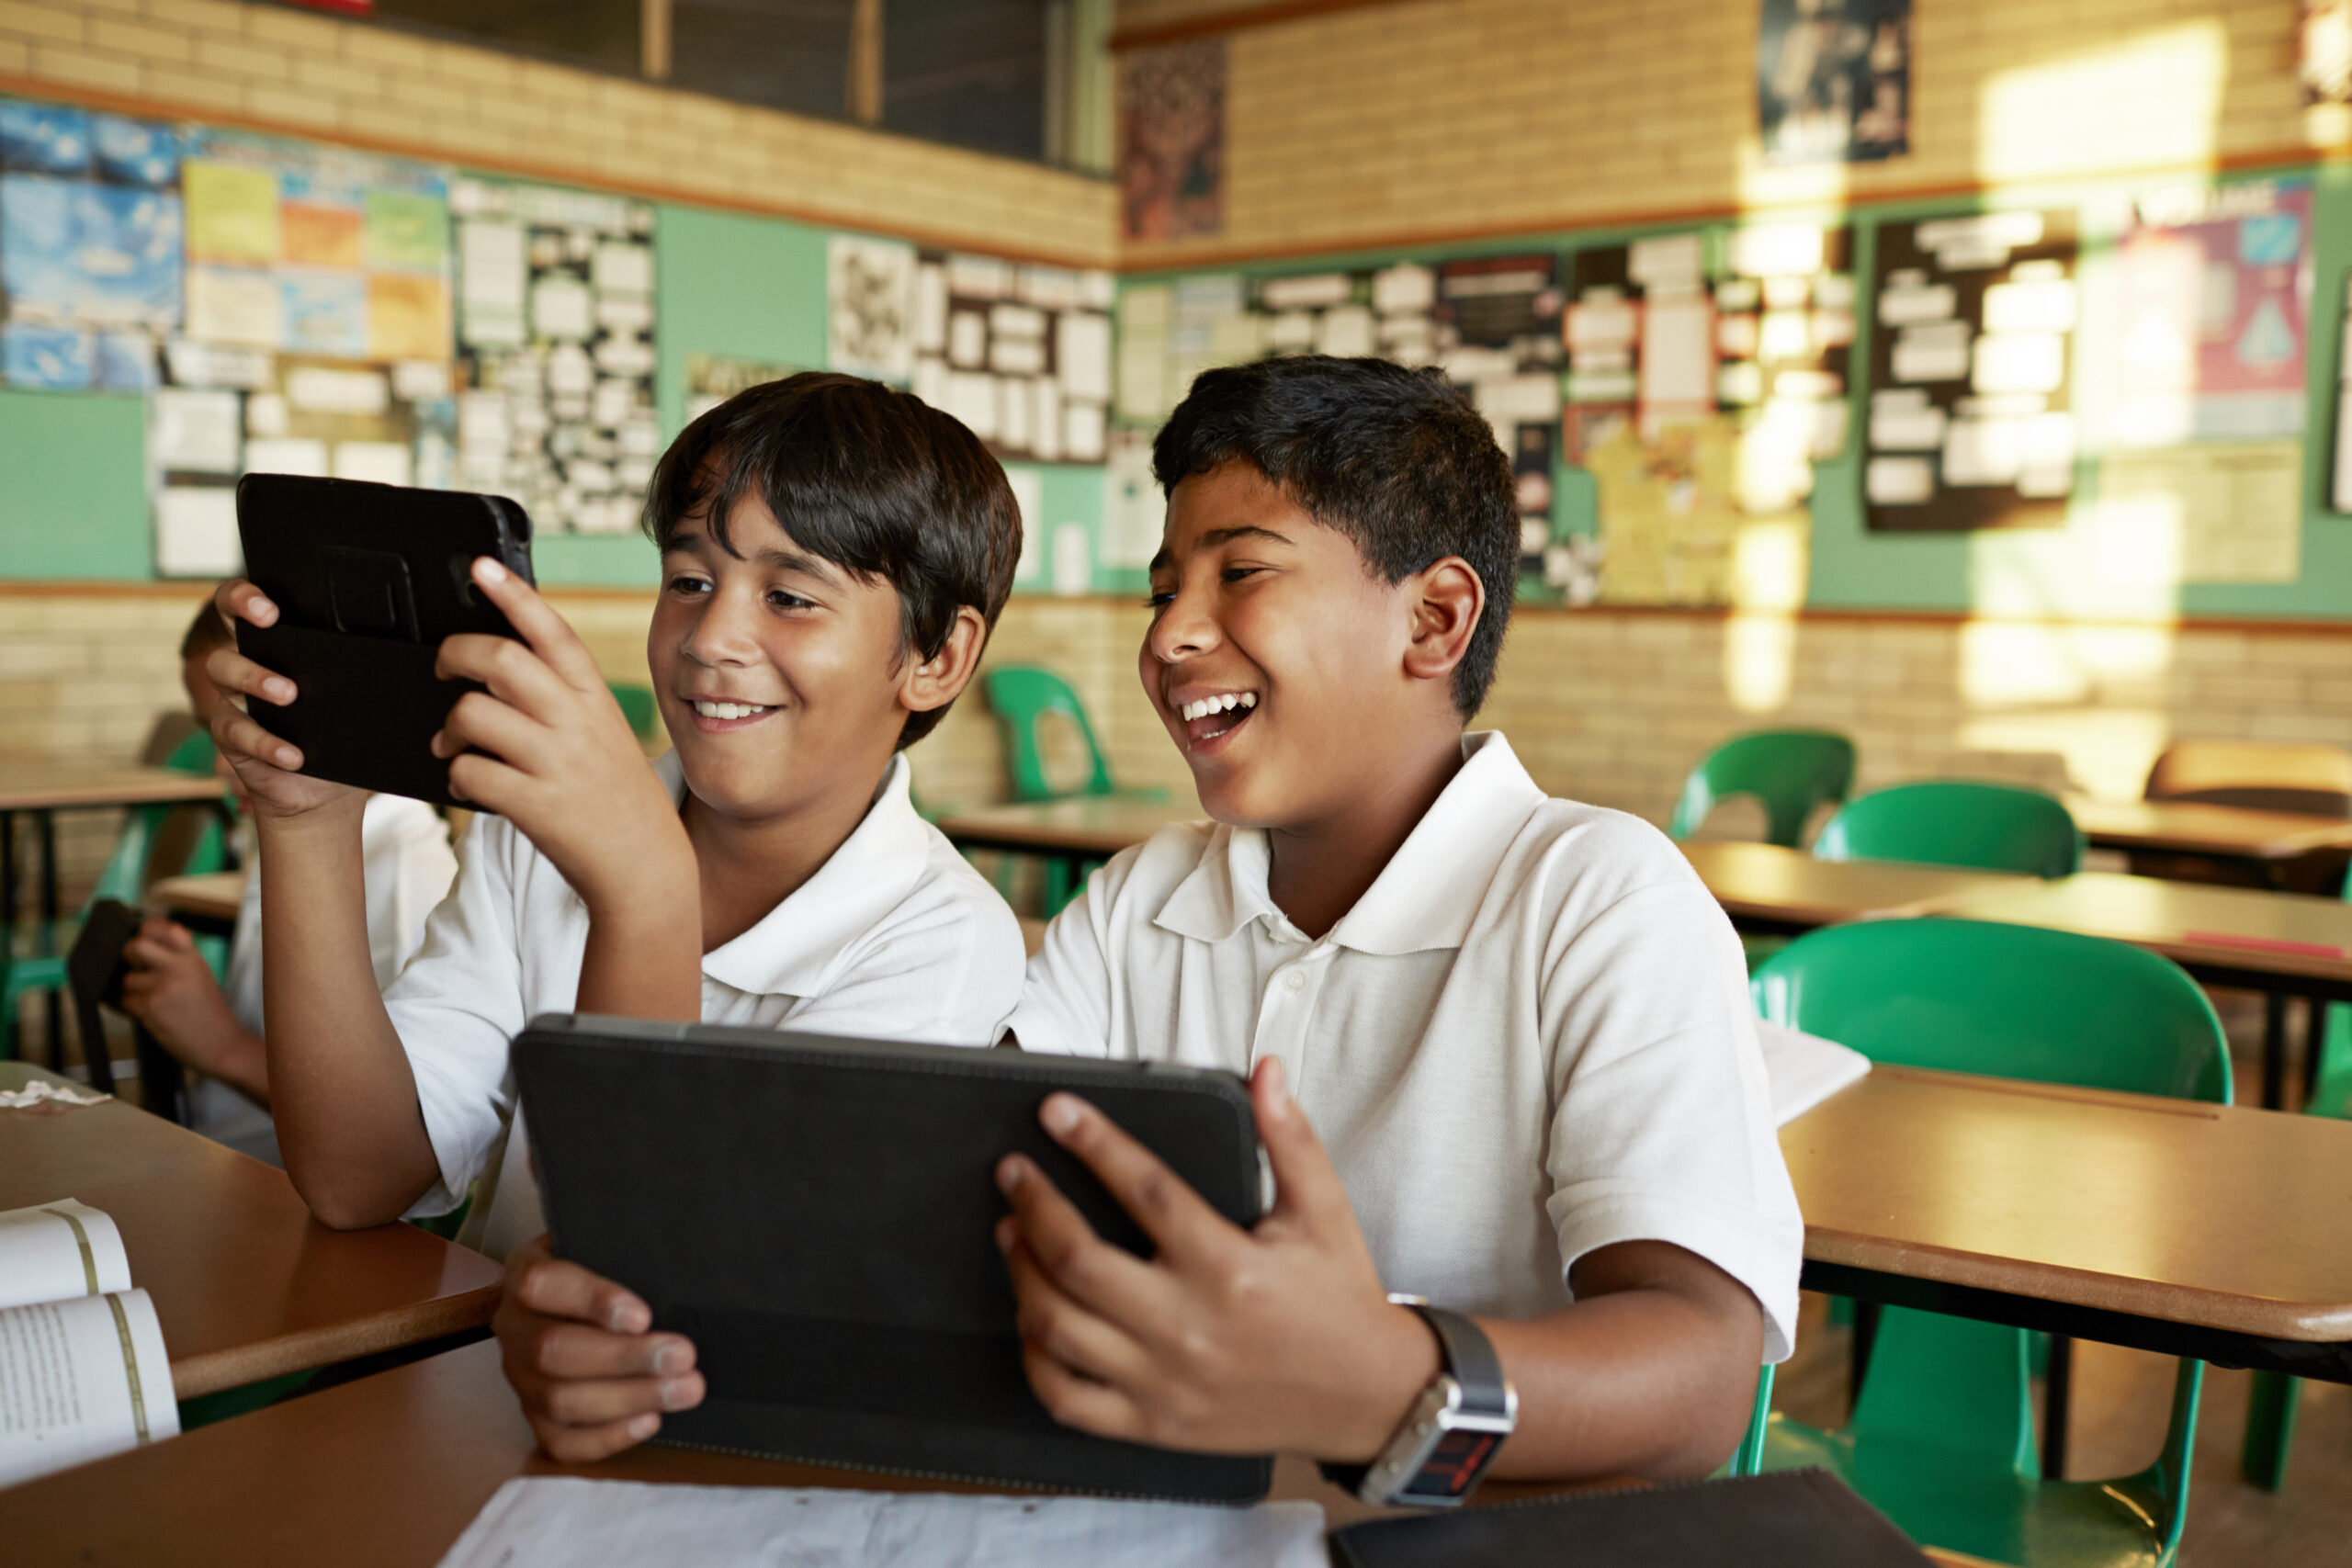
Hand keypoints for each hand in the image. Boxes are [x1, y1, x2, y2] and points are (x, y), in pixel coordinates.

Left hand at [119, 919, 240, 1067]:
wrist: (221, 1044)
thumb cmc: (209, 1012)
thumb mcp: (201, 976)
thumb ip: (179, 959)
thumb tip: (143, 945)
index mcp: (193, 958)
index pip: (166, 929)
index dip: (149, 930)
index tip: (146, 936)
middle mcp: (179, 968)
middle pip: (137, 946)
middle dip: (130, 957)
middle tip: (137, 967)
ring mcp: (163, 987)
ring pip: (128, 980)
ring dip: (134, 991)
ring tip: (156, 1002)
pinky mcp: (151, 1008)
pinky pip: (127, 1001)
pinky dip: (135, 1009)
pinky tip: (154, 1015)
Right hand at [202, 580, 365, 823]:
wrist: (328, 789)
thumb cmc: (344, 735)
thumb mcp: (359, 699)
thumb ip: (366, 672)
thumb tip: (401, 653)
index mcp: (278, 645)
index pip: (251, 603)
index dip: (248, 594)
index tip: (271, 604)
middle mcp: (248, 661)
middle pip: (225, 620)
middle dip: (241, 609)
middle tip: (271, 620)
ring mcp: (234, 697)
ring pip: (223, 671)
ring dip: (256, 678)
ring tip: (290, 693)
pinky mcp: (230, 736)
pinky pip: (236, 732)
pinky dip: (265, 743)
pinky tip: (292, 755)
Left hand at [431, 560, 690, 912]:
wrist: (646, 867)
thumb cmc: (617, 797)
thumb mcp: (605, 735)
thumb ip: (563, 699)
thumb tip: (499, 663)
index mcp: (595, 698)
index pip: (552, 631)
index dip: (514, 593)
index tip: (481, 567)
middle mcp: (577, 723)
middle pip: (499, 658)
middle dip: (454, 653)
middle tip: (442, 665)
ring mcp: (556, 763)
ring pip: (473, 713)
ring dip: (447, 727)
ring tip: (451, 743)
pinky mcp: (535, 805)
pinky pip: (469, 772)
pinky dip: (457, 776)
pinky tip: (470, 783)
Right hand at [494, 1232, 704, 1462]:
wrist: (585, 1299)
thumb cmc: (606, 1268)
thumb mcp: (609, 1247)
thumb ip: (631, 1257)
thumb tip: (681, 1280)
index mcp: (524, 1272)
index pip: (541, 1283)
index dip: (591, 1301)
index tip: (643, 1316)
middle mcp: (513, 1327)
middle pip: (552, 1351)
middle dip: (624, 1358)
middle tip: (683, 1356)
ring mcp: (519, 1377)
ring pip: (558, 1399)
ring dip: (629, 1398)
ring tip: (685, 1390)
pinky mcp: (534, 1417)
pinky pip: (561, 1441)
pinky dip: (607, 1437)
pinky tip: (651, 1421)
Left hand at [996, 1057, 1437, 1459]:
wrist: (1367, 1398)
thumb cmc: (1339, 1301)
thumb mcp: (1324, 1211)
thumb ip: (1289, 1138)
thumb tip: (1264, 1073)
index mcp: (1230, 1268)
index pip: (1145, 1191)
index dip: (1093, 1143)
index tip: (1057, 1112)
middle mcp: (1189, 1327)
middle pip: (1079, 1259)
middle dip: (1033, 1204)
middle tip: (1014, 1171)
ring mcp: (1164, 1381)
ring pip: (1059, 1326)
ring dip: (1022, 1272)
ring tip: (1011, 1231)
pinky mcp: (1153, 1423)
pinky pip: (1066, 1397)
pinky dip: (1033, 1357)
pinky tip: (1029, 1317)